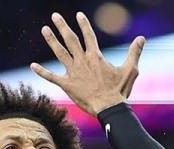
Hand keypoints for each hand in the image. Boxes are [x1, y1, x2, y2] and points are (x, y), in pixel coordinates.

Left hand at [30, 11, 145, 115]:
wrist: (108, 108)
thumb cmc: (119, 90)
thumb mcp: (130, 70)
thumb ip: (134, 52)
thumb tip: (142, 38)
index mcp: (96, 56)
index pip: (88, 36)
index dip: (83, 24)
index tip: (78, 14)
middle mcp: (83, 61)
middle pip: (71, 40)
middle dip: (62, 26)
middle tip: (55, 16)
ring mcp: (73, 72)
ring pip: (60, 53)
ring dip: (51, 40)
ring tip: (44, 29)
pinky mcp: (67, 85)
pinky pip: (52, 77)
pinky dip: (41, 71)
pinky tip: (32, 66)